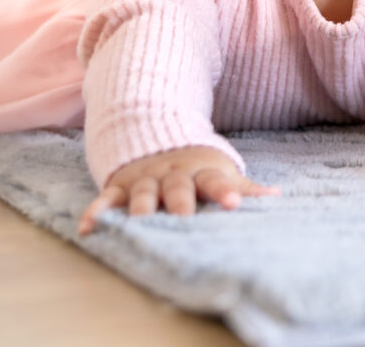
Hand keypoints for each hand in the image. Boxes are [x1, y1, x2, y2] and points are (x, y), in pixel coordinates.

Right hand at [77, 145, 278, 235]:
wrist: (155, 136)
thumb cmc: (196, 166)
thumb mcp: (220, 171)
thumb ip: (243, 186)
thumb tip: (276, 196)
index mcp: (200, 171)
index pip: (214, 180)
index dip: (224, 191)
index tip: (233, 203)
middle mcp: (172, 174)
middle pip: (177, 187)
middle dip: (180, 202)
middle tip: (183, 216)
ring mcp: (144, 179)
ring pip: (141, 193)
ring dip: (140, 206)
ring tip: (138, 223)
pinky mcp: (119, 187)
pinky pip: (106, 199)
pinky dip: (97, 212)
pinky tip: (89, 229)